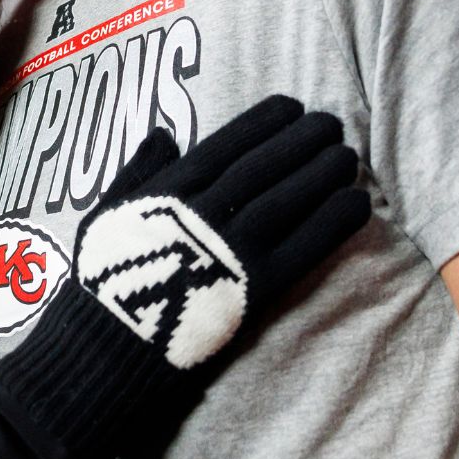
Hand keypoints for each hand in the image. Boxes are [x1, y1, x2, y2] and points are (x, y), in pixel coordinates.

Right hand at [74, 95, 369, 368]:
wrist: (106, 353)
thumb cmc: (102, 284)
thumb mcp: (105, 216)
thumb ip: (138, 174)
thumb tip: (165, 134)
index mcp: (167, 194)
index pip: (224, 146)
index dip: (262, 123)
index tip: (291, 106)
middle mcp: (201, 215)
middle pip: (261, 168)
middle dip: (300, 141)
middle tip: (332, 124)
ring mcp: (229, 253)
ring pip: (284, 201)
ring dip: (321, 175)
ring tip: (348, 156)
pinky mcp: (252, 292)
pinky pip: (300, 250)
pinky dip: (332, 224)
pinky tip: (356, 204)